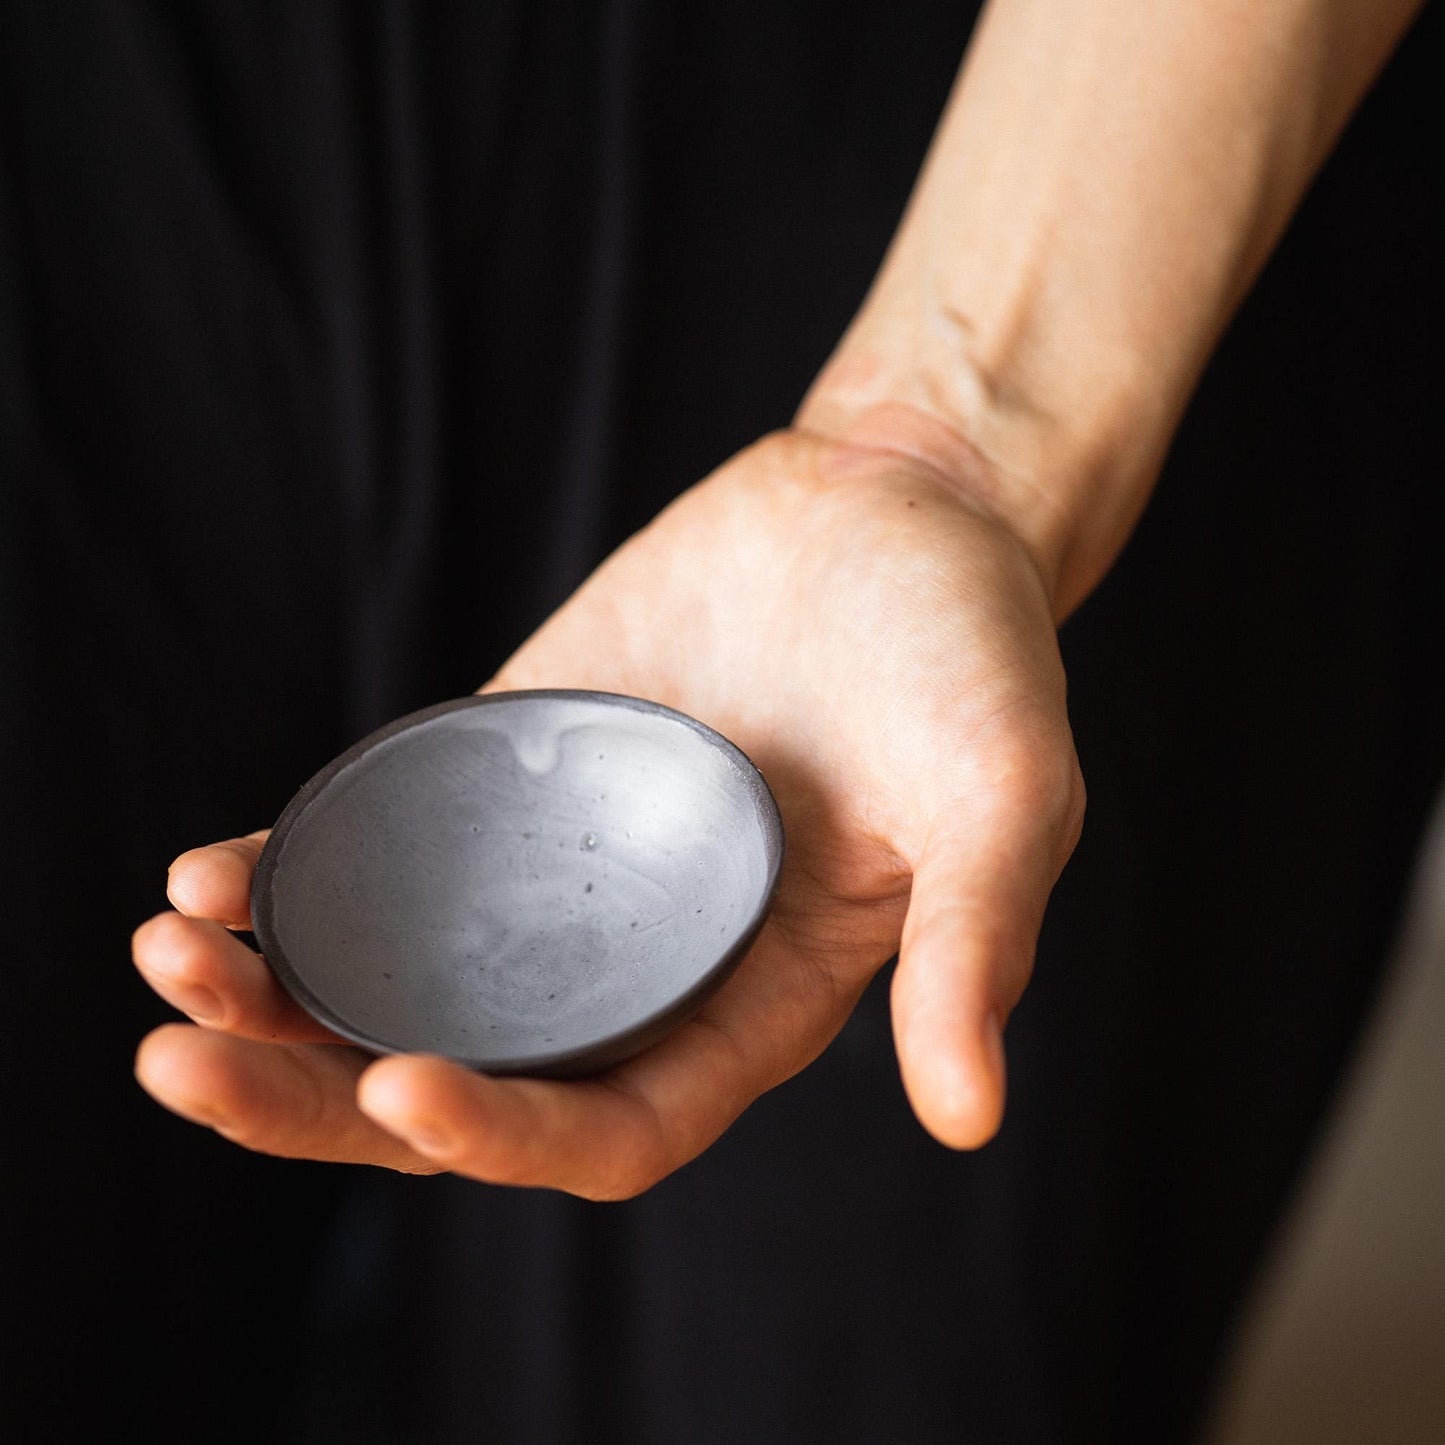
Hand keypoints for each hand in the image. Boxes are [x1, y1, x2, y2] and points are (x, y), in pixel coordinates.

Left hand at [133, 424, 1083, 1196]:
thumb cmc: (972, 658)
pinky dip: (298, 877)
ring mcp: (567, 867)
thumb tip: (968, 1110)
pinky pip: (390, 854)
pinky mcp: (512, 770)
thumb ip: (975, 940)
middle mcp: (644, 956)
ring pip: (402, 978)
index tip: (398, 1087)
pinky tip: (213, 870)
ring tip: (165, 951)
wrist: (896, 511)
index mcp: (752, 1000)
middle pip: (466, 1077)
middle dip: (319, 1098)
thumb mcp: (1001, 798)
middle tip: (182, 1058)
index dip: (504, 1133)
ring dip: (274, 995)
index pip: (612, 1125)